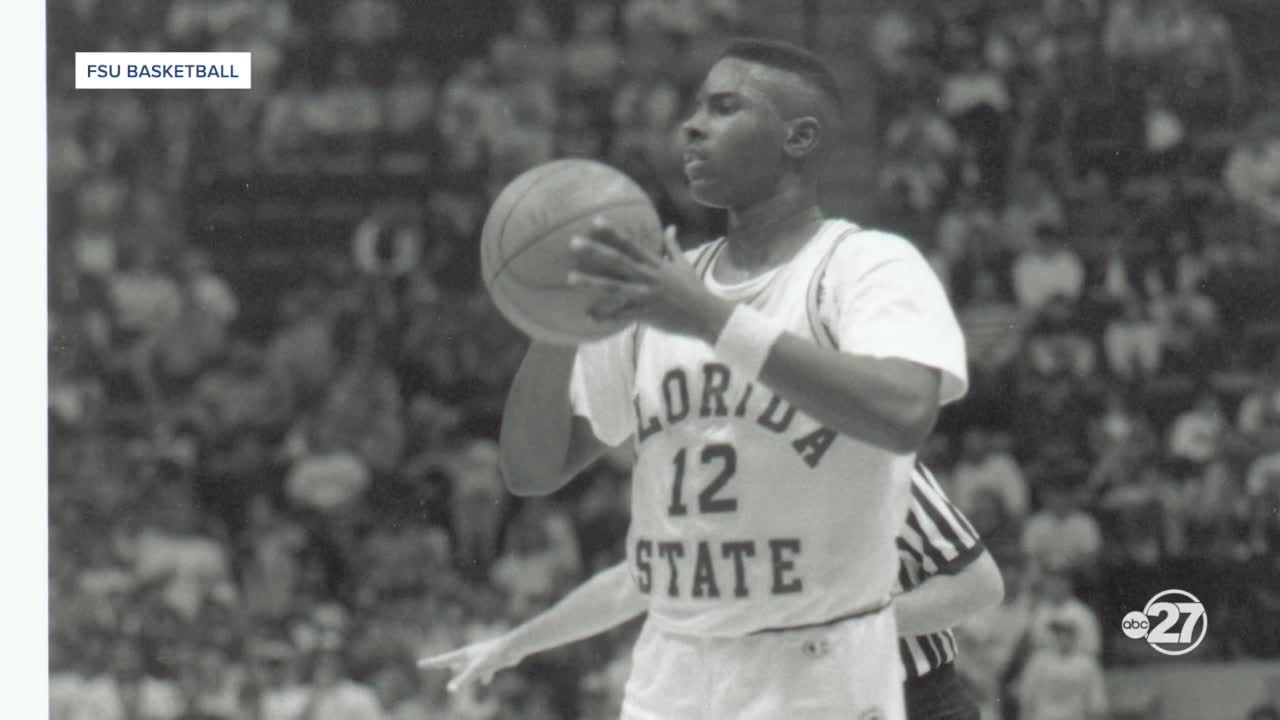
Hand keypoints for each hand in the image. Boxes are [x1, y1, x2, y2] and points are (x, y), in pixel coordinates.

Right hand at [417, 637, 516, 693]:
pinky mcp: (491, 660)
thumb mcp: (476, 669)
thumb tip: (450, 690)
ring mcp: (481, 656)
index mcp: (464, 654)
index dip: (431, 663)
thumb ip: (463, 679)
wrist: (513, 647)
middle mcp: (471, 654)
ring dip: (463, 670)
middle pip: (454, 661)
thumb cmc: (493, 656)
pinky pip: (483, 668)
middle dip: (444, 664)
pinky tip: (487, 681)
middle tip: (435, 664)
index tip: (419, 664)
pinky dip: (483, 675)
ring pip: (468, 665)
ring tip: (456, 671)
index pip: (443, 660)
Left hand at [568, 218, 731, 340]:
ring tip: (570, 277)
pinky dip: (605, 316)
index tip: (595, 222)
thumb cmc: (695, 290)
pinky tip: (587, 316)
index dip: (613, 232)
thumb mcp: (684, 265)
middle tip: (573, 242)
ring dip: (591, 282)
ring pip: (614, 287)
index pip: (631, 244)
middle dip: (595, 251)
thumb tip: (671, 227)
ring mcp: (646, 295)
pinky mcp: (646, 314)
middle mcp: (649, 277)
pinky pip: (621, 315)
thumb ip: (673, 246)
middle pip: (618, 261)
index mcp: (656, 264)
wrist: (707, 316)